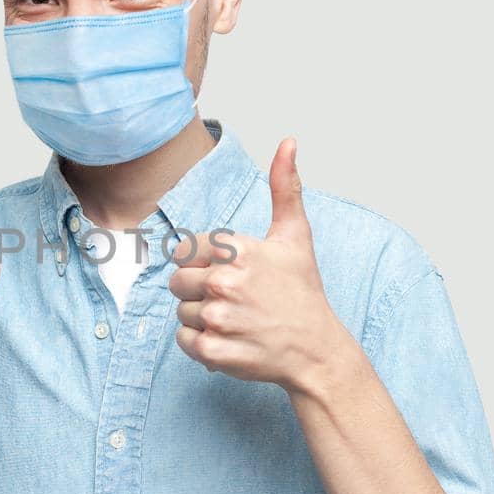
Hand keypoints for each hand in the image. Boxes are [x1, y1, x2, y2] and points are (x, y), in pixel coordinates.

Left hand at [168, 137, 350, 392]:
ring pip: (181, 313)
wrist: (316, 349)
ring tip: (234, 320)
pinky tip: (228, 338)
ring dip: (201, 318)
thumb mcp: (296, 236)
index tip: (227, 273)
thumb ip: (284, 187)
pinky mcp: (214, 350)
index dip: (202, 263)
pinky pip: (183, 341)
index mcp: (237, 250)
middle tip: (231, 299)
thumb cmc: (302, 292)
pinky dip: (199, 343)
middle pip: (177, 282)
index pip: (183, 251)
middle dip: (198, 291)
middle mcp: (224, 282)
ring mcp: (218, 318)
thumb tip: (288, 142)